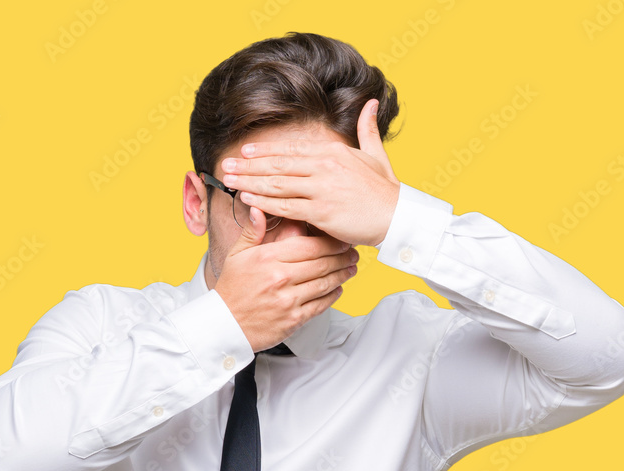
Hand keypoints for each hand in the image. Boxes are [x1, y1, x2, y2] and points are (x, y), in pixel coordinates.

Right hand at [214, 208, 358, 352]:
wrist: (224, 325)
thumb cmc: (231, 289)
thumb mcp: (237, 255)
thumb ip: (252, 231)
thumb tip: (259, 207)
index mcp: (267, 259)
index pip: (309, 245)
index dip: (331, 242)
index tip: (341, 240)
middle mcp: (280, 278)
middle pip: (322, 263)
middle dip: (342, 257)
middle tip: (352, 252)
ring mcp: (288, 300)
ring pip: (325, 283)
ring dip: (342, 275)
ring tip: (350, 268)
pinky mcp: (293, 319)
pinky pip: (320, 305)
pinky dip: (333, 296)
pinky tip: (338, 288)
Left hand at [219, 99, 400, 246]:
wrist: (398, 216)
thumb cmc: (385, 191)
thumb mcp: (376, 155)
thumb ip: (367, 129)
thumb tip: (369, 102)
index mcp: (332, 153)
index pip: (291, 151)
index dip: (265, 151)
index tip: (245, 151)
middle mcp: (324, 167)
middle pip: (278, 166)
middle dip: (248, 166)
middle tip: (225, 166)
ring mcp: (321, 189)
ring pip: (277, 184)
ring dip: (249, 182)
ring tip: (229, 181)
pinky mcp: (321, 211)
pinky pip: (286, 207)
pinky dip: (263, 202)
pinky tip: (246, 199)